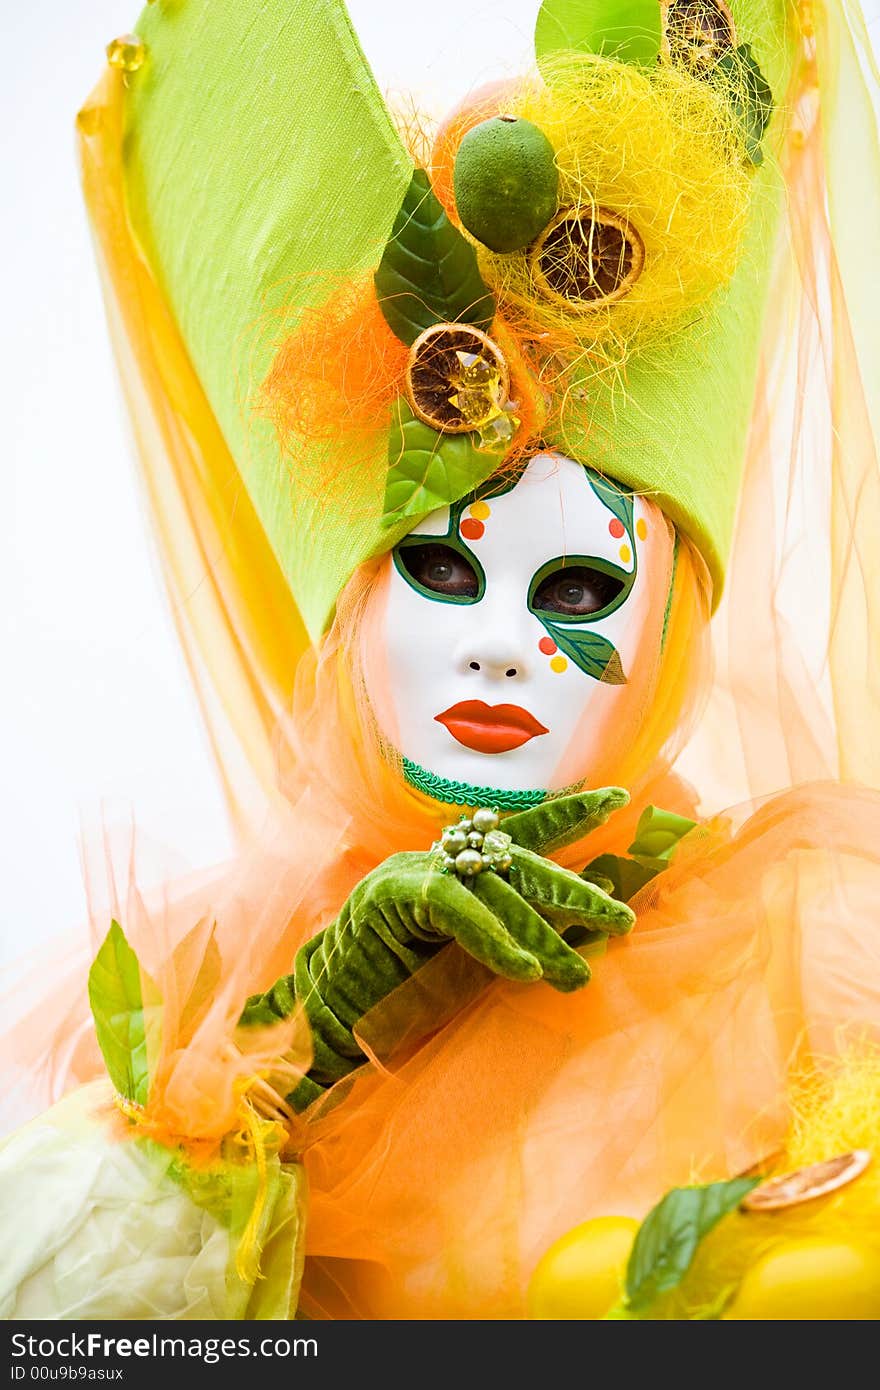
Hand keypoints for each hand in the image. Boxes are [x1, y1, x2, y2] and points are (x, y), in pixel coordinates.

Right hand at [241, 788, 633, 1105]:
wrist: (330, 1016)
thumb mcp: (475, 961)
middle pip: (517, 860)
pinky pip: (455, 906)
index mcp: (459, 867)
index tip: (620, 801)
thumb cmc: (403, 993)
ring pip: (492, 886)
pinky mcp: (391, 895)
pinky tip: (526, 968)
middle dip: (572, 888)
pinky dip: (493, 939)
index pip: (520, 832)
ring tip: (580, 970)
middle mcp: (439, 858)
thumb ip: (520, 933)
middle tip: (622, 917)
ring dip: (542, 930)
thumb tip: (589, 914)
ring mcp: (413, 872)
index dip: (569, 814)